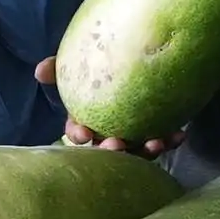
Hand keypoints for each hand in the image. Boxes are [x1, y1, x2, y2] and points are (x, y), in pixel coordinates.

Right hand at [35, 58, 174, 155]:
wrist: (132, 66)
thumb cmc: (97, 70)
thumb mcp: (76, 68)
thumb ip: (59, 68)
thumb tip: (40, 70)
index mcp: (86, 123)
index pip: (77, 134)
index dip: (78, 135)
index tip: (81, 132)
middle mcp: (109, 134)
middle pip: (108, 149)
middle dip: (112, 151)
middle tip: (117, 143)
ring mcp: (133, 137)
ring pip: (138, 151)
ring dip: (146, 151)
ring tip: (155, 143)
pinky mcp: (154, 135)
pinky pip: (163, 142)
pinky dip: (171, 140)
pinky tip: (179, 135)